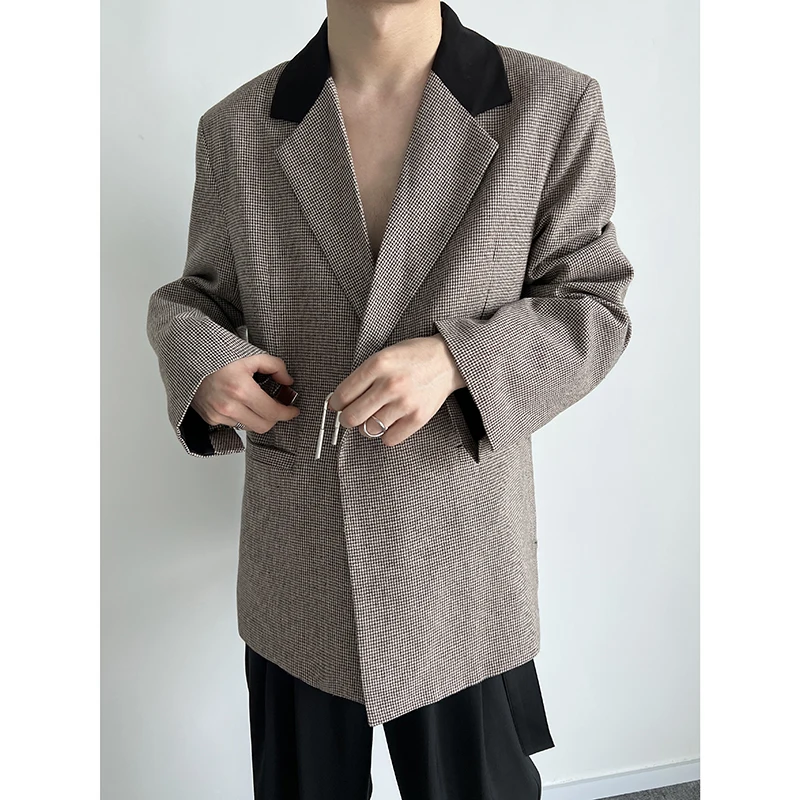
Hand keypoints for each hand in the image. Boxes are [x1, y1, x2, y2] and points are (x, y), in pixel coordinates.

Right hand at [191, 354, 299, 432]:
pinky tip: (240, 402)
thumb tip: (288, 381)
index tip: (293, 410)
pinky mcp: (210, 418)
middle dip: (274, 417)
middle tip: (278, 406)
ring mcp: (217, 414)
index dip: (287, 413)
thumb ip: (275, 367)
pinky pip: (234, 423)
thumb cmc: (218, 355)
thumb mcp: (251, 355)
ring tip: (256, 401)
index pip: (272, 412)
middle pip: (263, 426)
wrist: (188, 357)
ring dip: (257, 417)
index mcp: (240, 389)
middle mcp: (228, 406)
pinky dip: (241, 416)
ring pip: (249, 426)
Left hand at [327, 334, 465, 446]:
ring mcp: (405, 403)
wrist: (447, 360)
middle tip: (351, 416)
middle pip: (352, 417)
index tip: (337, 406)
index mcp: (378, 365)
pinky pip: (389, 439)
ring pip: (369, 430)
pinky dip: (386, 435)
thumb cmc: (412, 357)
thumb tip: (340, 402)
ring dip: (367, 426)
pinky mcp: (418, 418)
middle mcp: (390, 384)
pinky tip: (390, 422)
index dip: (335, 404)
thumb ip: (362, 377)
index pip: (342, 395)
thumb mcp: (383, 356)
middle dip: (347, 419)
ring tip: (374, 416)